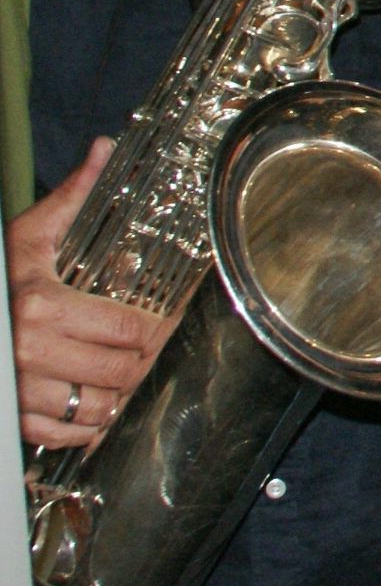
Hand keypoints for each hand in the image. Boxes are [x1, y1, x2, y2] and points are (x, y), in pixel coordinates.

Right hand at [8, 139, 166, 448]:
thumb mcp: (28, 236)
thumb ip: (72, 197)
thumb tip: (105, 150)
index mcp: (42, 306)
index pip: (130, 330)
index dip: (157, 328)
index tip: (162, 321)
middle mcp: (31, 353)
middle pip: (123, 371)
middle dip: (140, 359)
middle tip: (141, 346)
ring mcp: (20, 392)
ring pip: (102, 408)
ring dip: (116, 392)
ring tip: (116, 371)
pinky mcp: (14, 420)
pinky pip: (71, 435)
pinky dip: (88, 424)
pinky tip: (88, 399)